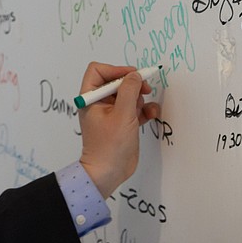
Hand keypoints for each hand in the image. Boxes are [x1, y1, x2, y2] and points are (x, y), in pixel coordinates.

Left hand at [77, 63, 161, 197]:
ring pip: (128, 95)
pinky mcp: (122, 123)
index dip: (116, 70)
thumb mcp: (122, 115)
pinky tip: (151, 115)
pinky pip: (134, 108)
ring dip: (140, 98)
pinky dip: (144, 109)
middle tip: (145, 89)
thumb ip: (129, 91)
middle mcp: (99, 103)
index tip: (132, 76)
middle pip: (116, 81)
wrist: (108, 172)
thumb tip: (135, 75)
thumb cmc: (109, 147)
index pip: (98, 71)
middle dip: (132, 84)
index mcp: (90, 98)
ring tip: (146, 108)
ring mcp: (111, 113)